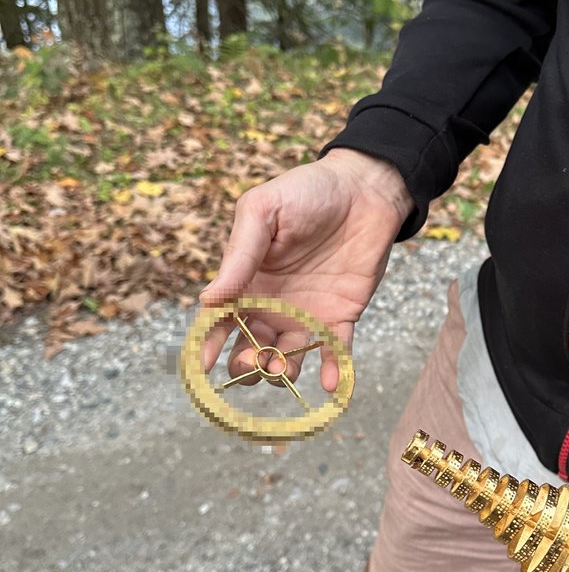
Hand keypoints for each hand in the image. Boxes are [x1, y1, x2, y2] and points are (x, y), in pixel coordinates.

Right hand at [198, 149, 413, 390]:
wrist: (363, 188)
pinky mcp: (341, 316)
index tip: (202, 366)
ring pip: (288, 358)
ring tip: (284, 371)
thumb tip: (208, 299)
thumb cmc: (306, 192)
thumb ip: (239, 255)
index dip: (208, 344)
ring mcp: (306, 314)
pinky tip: (332, 384)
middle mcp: (271, 305)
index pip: (219, 321)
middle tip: (256, 363)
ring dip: (283, 372)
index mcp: (246, 281)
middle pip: (251, 349)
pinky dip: (334, 370)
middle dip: (248, 365)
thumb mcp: (263, 212)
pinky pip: (335, 351)